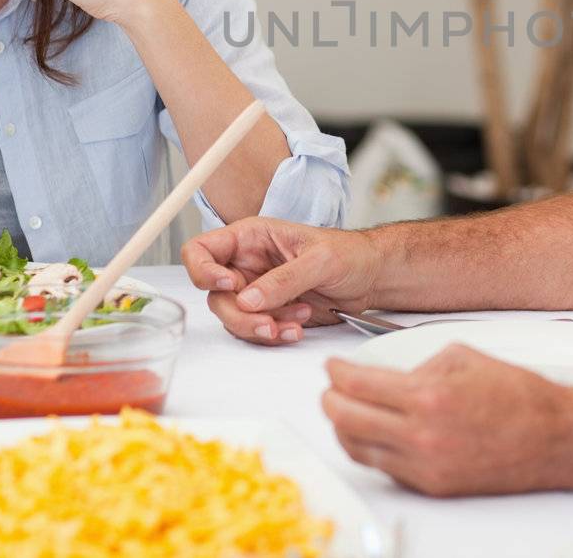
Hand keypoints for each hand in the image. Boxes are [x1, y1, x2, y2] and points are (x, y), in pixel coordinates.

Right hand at [182, 218, 380, 344]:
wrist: (370, 276)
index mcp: (251, 238)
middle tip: (268, 323)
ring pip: (234, 317)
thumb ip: (284, 279)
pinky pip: (256, 329)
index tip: (227, 284)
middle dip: (240, 314)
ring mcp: (256, 290)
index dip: (203, 270)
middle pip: (215, 294)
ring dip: (261, 327)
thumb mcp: (320, 260)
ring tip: (294, 322)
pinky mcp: (270, 311)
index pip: (202, 250)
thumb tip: (249, 299)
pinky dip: (275, 334)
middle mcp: (248, 264)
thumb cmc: (348, 253)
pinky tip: (298, 326)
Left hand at [323, 346, 572, 495]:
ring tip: (345, 412)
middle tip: (331, 389)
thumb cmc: (518, 396)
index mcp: (427, 396)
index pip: (357, 385)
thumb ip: (418, 365)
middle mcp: (420, 435)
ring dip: (344, 427)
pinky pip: (384, 468)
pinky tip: (372, 435)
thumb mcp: (463, 358)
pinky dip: (370, 449)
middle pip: (346, 419)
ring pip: (358, 449)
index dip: (336, 374)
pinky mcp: (433, 486)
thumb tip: (387, 374)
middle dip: (330, 400)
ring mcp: (425, 465)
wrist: (554, 438)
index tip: (332, 368)